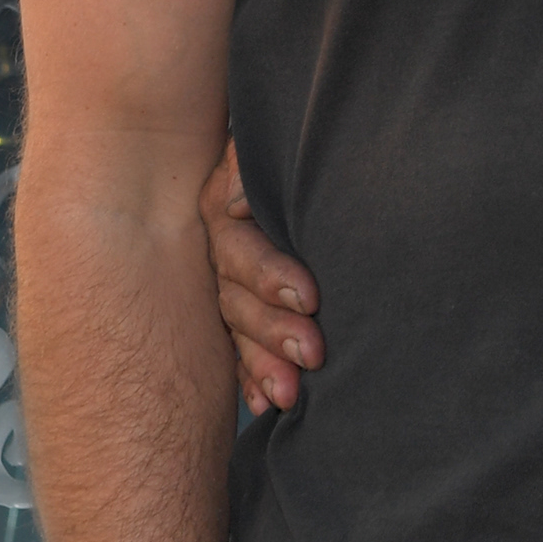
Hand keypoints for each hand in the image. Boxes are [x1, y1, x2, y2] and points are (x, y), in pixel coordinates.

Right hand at [201, 140, 324, 413]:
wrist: (319, 137)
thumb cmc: (303, 136)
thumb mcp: (265, 141)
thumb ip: (247, 164)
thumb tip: (233, 204)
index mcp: (224, 210)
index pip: (242, 250)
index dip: (271, 276)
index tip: (310, 298)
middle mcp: (223, 251)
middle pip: (237, 300)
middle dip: (273, 332)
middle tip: (312, 355)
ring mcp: (232, 284)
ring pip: (240, 331)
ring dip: (263, 365)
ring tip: (289, 397)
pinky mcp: (247, 309)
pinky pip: (241, 351)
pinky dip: (253, 378)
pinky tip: (265, 405)